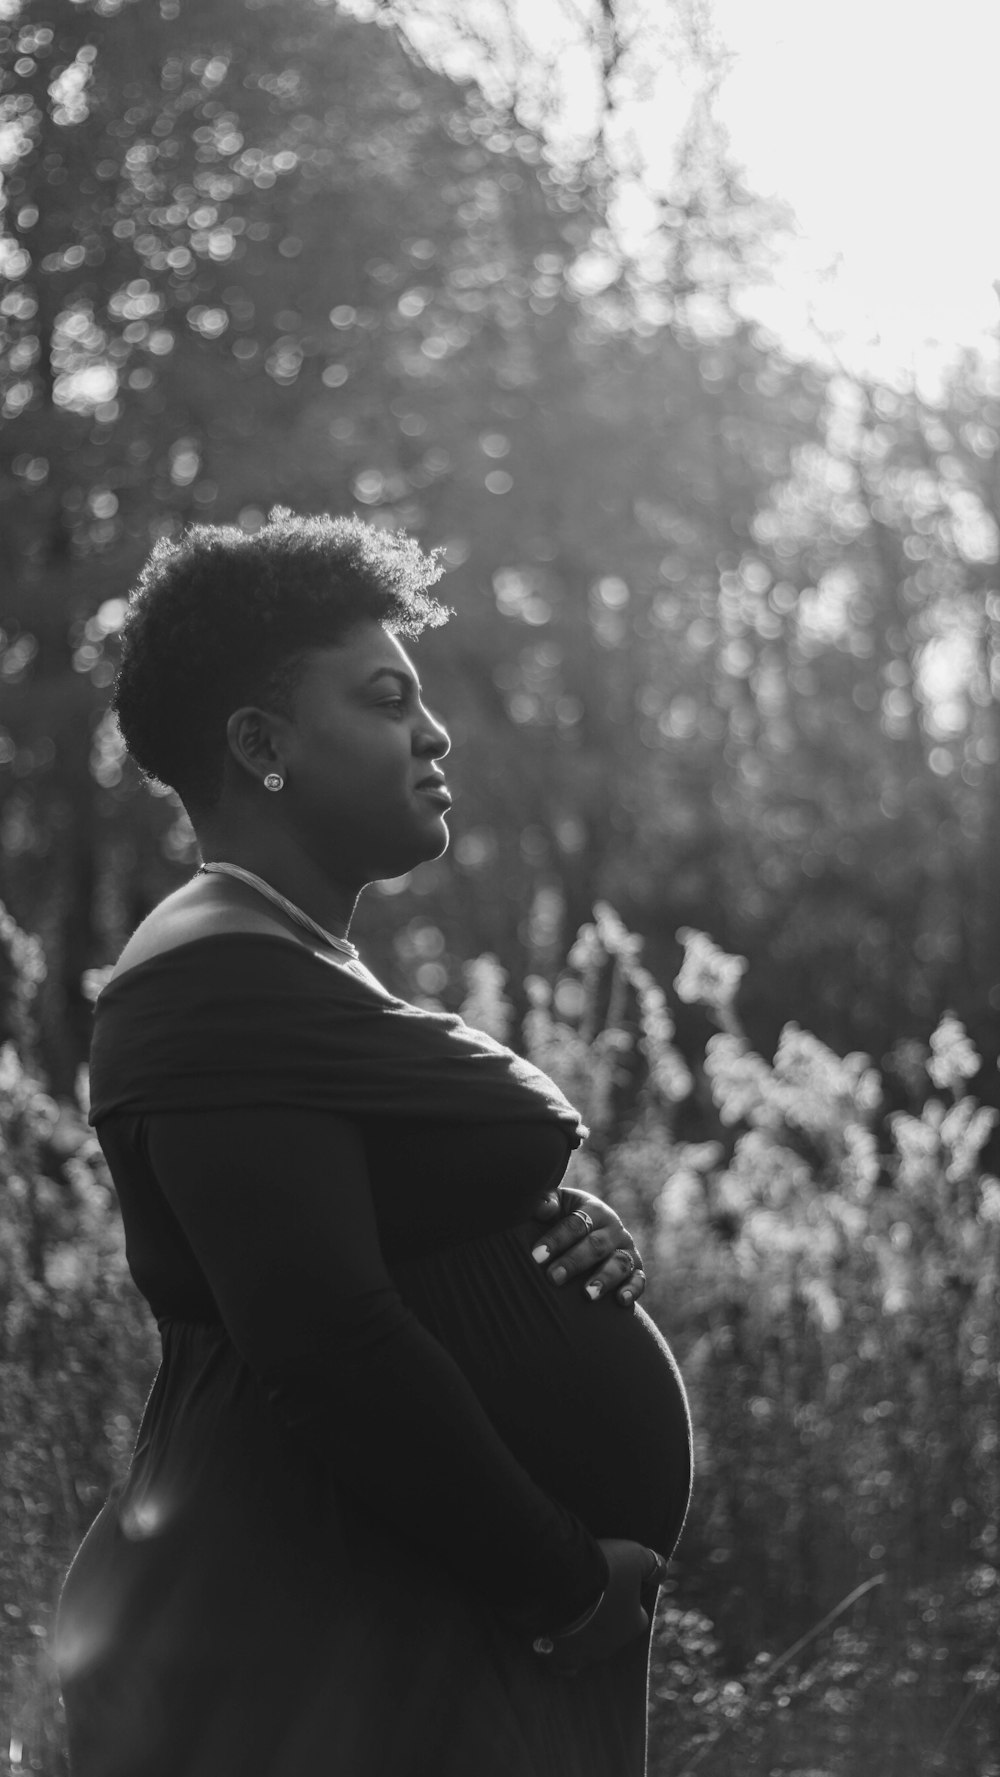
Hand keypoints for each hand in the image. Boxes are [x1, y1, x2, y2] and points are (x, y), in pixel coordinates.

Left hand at [530, 1189, 645, 1308]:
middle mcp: (614, 1229)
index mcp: (594, 1210)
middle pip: (596, 1245)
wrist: (585, 1233)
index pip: (576, 1224)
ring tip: (587, 1294)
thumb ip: (546, 1202)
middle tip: (553, 1277)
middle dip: (574, 1262)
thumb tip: (541, 1208)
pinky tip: (621, 1301)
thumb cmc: (562, 1218)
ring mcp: (627, 1250)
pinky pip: (639, 1280)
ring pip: (619, 1263)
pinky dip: (632, 1290)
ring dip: (604, 1279)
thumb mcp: (556, 1206)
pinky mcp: (636, 1271)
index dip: (556, 1239)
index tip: (537, 1255)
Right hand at [532, 1539, 666, 1673]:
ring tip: (568, 1610)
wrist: (562, 1583)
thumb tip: (663, 1571)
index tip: (617, 1585)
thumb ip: (651, 1564)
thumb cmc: (603, 1570)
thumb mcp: (634, 1556)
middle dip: (603, 1616)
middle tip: (590, 1592)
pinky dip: (558, 1649)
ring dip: (580, 1632)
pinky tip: (553, 1634)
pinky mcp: (558, 1657)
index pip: (638, 1618)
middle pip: (611, 1633)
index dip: (629, 1601)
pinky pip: (561, 1659)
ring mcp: (583, 1655)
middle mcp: (610, 1646)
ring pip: (586, 1648)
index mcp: (632, 1625)